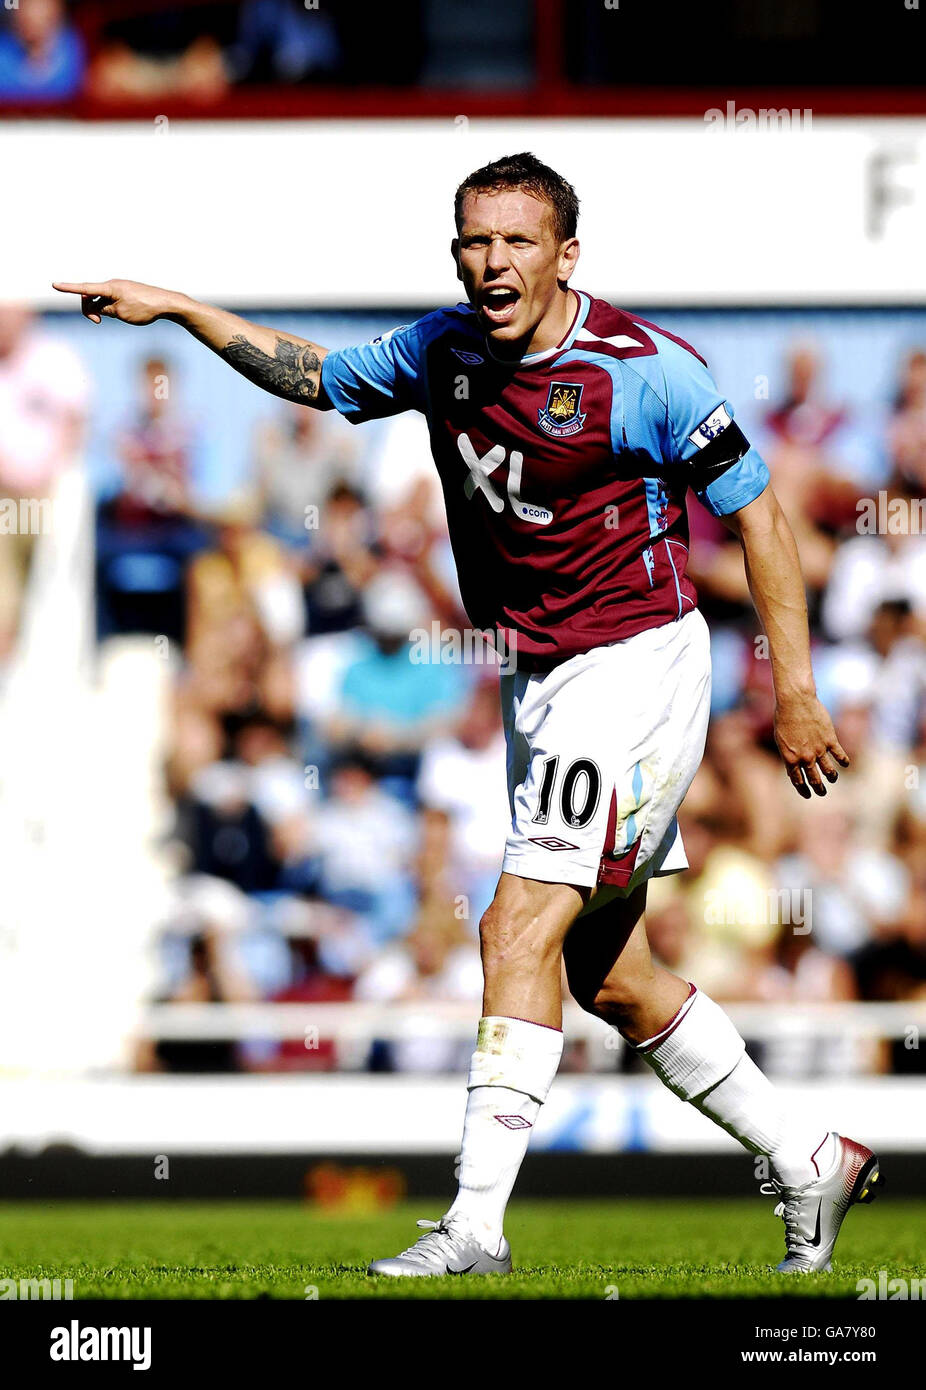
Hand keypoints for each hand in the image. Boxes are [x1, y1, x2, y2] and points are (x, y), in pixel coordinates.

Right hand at [51, 278, 181, 325]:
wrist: (166, 303)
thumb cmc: (144, 308)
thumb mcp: (120, 313)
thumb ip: (104, 310)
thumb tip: (96, 308)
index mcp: (109, 287)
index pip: (84, 289)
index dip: (68, 288)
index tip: (54, 285)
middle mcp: (113, 284)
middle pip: (90, 296)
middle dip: (89, 309)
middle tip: (97, 322)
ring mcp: (120, 288)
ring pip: (101, 299)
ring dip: (100, 310)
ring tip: (117, 317)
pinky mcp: (126, 292)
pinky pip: (111, 299)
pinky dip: (110, 308)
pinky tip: (124, 314)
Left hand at [774, 694, 848, 797]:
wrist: (795, 701)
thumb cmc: (784, 718)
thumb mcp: (781, 740)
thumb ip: (788, 756)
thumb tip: (793, 770)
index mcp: (790, 758)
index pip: (798, 780)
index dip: (803, 790)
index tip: (807, 794)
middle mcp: (805, 757)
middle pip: (814, 779)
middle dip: (818, 788)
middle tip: (821, 793)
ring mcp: (819, 749)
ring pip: (829, 771)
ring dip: (831, 777)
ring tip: (832, 779)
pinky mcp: (830, 740)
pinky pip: (839, 755)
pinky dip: (843, 761)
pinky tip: (844, 764)